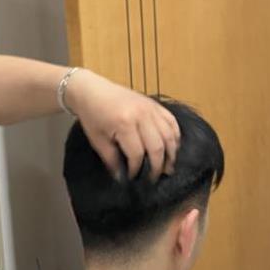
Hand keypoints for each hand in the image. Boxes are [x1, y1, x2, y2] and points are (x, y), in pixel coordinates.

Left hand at [65, 70, 180, 178]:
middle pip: (157, 147)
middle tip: (153, 179)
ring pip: (169, 136)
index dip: (137, 170)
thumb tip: (122, 179)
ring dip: (170, 154)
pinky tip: (172, 148)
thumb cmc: (93, 116)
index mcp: (125, 124)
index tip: (133, 178)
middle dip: (157, 167)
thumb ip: (111, 160)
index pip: (137, 154)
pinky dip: (175, 137)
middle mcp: (142, 115)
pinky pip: (172, 122)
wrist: (93, 91)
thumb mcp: (98, 140)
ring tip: (167, 168)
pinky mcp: (156, 105)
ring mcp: (151, 108)